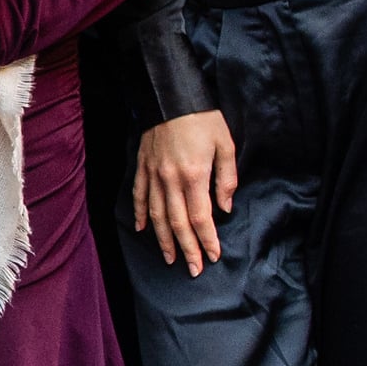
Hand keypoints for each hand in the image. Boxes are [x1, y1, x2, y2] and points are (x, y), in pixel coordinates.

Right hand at [133, 112, 239, 273]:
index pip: (201, 217)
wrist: (171, 95)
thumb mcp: (225, 144)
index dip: (207, 239)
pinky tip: (143, 229)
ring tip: (170, 258)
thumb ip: (226, 178)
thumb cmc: (203, 119)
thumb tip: (224, 207)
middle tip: (193, 269)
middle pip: (177, 223)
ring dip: (163, 240)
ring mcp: (153, 174)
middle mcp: (170, 180)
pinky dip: (141, 214)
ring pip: (157, 215)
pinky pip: (140, 196)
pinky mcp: (143, 167)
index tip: (213, 256)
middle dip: (187, 249)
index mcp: (194, 175)